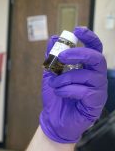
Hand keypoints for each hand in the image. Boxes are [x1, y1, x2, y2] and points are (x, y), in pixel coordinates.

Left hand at [39, 27, 107, 142]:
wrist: (53, 120)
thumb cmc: (56, 97)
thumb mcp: (50, 75)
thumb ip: (52, 58)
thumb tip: (53, 38)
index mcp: (87, 68)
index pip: (95, 48)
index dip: (89, 38)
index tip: (77, 30)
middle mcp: (96, 77)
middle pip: (97, 58)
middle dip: (78, 54)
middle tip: (62, 56)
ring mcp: (98, 90)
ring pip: (87, 75)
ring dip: (66, 78)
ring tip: (55, 84)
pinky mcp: (96, 103)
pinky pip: (85, 91)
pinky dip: (68, 90)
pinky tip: (61, 93)